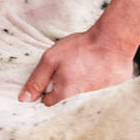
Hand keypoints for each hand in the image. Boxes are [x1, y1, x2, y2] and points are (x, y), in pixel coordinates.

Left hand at [19, 27, 134, 105]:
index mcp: (65, 91)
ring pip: (85, 87)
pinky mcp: (115, 83)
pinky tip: (100, 60)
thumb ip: (36, 79)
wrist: (113, 39)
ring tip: (86, 59)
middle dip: (65, 81)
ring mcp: (101, 90)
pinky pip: (104, 81)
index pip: (48, 100)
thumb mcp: (50, 59)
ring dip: (84, 76)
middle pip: (67, 93)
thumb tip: (24, 98)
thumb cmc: (80, 47)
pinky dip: (101, 72)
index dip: (45, 89)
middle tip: (69, 64)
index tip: (49, 77)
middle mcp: (82, 95)